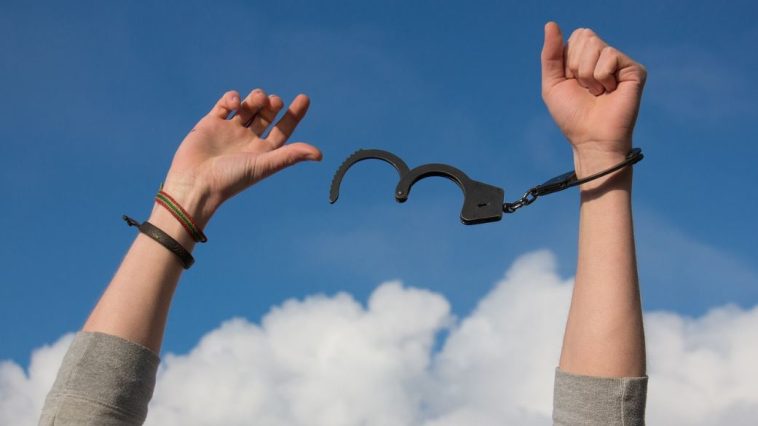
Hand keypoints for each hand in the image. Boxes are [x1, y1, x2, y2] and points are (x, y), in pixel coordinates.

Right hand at [160, 89, 321, 225]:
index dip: (294, 114)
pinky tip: (236, 103)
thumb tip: (319, 154)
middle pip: (266, 115)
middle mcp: (247, 140)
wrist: (195, 183)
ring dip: (255, 98)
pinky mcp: (210, 123)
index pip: (283, 129)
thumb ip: (290, 156)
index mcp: (263, 152)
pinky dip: (233, 98)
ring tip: (257, 100)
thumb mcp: (264, 165)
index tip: (304, 98)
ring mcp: (229, 131)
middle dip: (272, 104)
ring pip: (248, 107)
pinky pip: (225, 104)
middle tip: (275, 102)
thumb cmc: (231, 179)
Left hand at [541, 22, 645, 175]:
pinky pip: (609, 56)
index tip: (572, 82)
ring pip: (595, 45)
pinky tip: (609, 91)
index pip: (575, 37)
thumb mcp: (553, 83)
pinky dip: (601, 77)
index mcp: (586, 58)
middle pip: (584, 36)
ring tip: (597, 92)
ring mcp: (620, 63)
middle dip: (576, 65)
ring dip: (587, 74)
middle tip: (585, 88)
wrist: (590, 138)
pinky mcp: (634, 70)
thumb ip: (550, 54)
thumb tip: (551, 23)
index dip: (567, 61)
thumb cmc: (572, 116)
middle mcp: (604, 57)